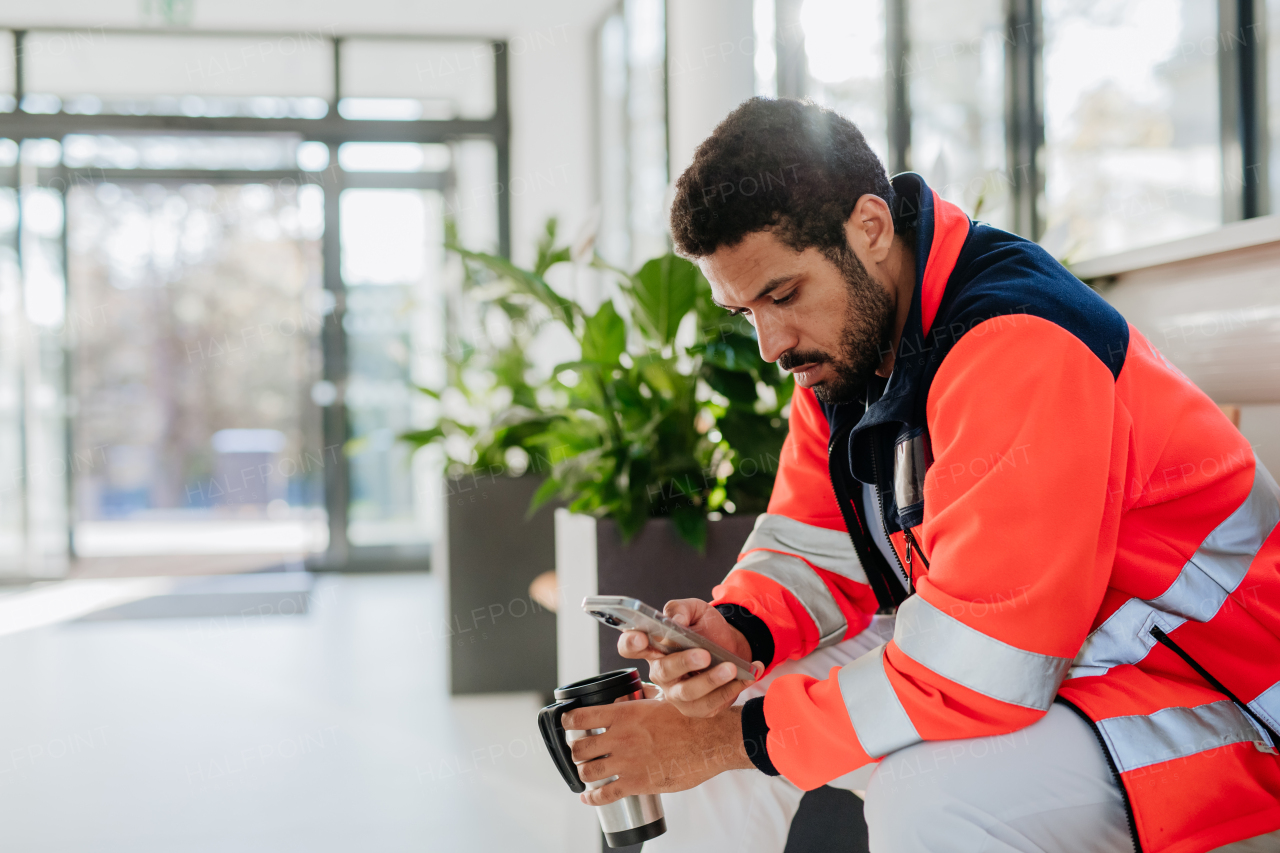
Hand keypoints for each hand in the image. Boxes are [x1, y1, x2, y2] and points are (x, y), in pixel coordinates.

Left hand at [563, 698, 752, 805]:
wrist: (710, 739)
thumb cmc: (691, 717)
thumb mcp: (663, 698)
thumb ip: (644, 696)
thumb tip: (637, 691)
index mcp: (624, 714)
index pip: (580, 717)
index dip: (568, 721)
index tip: (568, 724)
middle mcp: (620, 737)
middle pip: (578, 747)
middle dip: (575, 750)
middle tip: (580, 751)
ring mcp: (627, 762)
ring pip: (587, 771)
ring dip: (584, 772)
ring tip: (587, 770)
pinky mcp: (637, 783)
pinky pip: (605, 795)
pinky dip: (592, 798)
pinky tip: (588, 797)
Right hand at [617, 598, 759, 717]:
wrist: (732, 646)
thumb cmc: (706, 629)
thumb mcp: (696, 610)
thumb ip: (681, 609)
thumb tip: (675, 621)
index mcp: (653, 646)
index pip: (630, 646)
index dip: (631, 643)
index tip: (643, 637)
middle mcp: (661, 672)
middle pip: (663, 671)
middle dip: (683, 663)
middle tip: (704, 655)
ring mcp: (677, 693)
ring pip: (687, 693)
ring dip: (711, 681)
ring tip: (731, 668)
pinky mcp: (697, 708)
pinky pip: (711, 704)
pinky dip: (731, 690)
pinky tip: (745, 677)